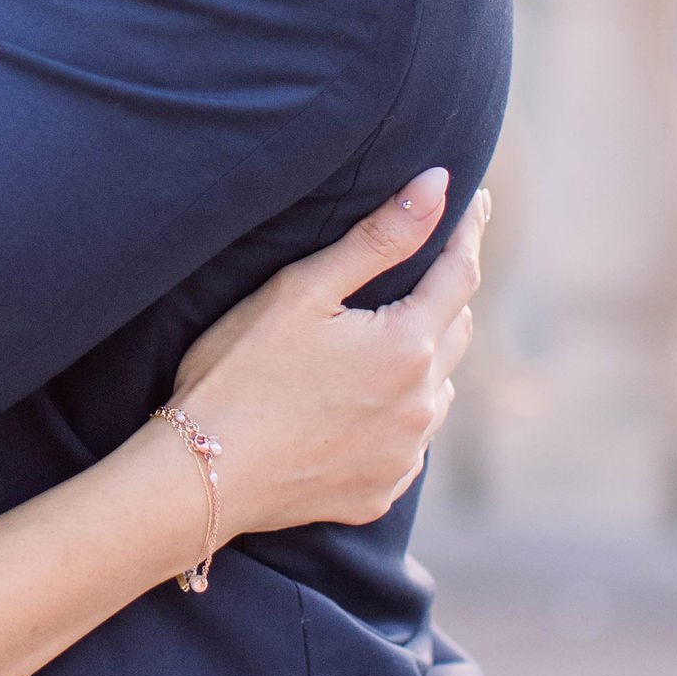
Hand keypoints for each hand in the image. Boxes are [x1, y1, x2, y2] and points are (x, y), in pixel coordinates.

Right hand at [170, 171, 485, 544]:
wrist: (200, 475)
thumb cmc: (238, 372)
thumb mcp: (301, 291)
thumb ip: (378, 238)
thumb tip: (439, 185)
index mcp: (407, 346)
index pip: (459, 273)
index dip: (467, 233)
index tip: (476, 202)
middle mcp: (422, 405)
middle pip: (456, 331)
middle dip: (441, 298)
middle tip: (411, 278)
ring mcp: (404, 454)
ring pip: (438, 390)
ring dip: (422, 363)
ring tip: (375, 351)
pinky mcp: (381, 490)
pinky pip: (410, 442)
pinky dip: (397, 418)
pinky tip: (357, 410)